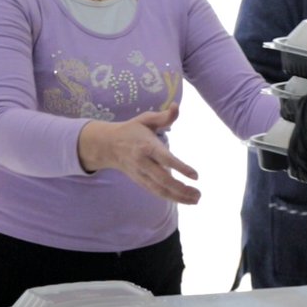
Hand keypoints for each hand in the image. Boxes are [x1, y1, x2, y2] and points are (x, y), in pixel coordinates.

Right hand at [78, 104, 201, 203]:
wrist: (107, 145)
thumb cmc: (132, 130)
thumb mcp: (146, 119)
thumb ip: (163, 116)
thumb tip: (176, 106)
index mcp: (146, 146)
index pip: (165, 159)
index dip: (180, 168)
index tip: (196, 176)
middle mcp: (143, 162)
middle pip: (163, 180)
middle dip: (181, 189)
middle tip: (199, 193)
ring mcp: (140, 174)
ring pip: (159, 190)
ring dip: (178, 197)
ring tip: (196, 199)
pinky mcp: (139, 181)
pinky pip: (155, 192)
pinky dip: (170, 198)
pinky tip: (185, 199)